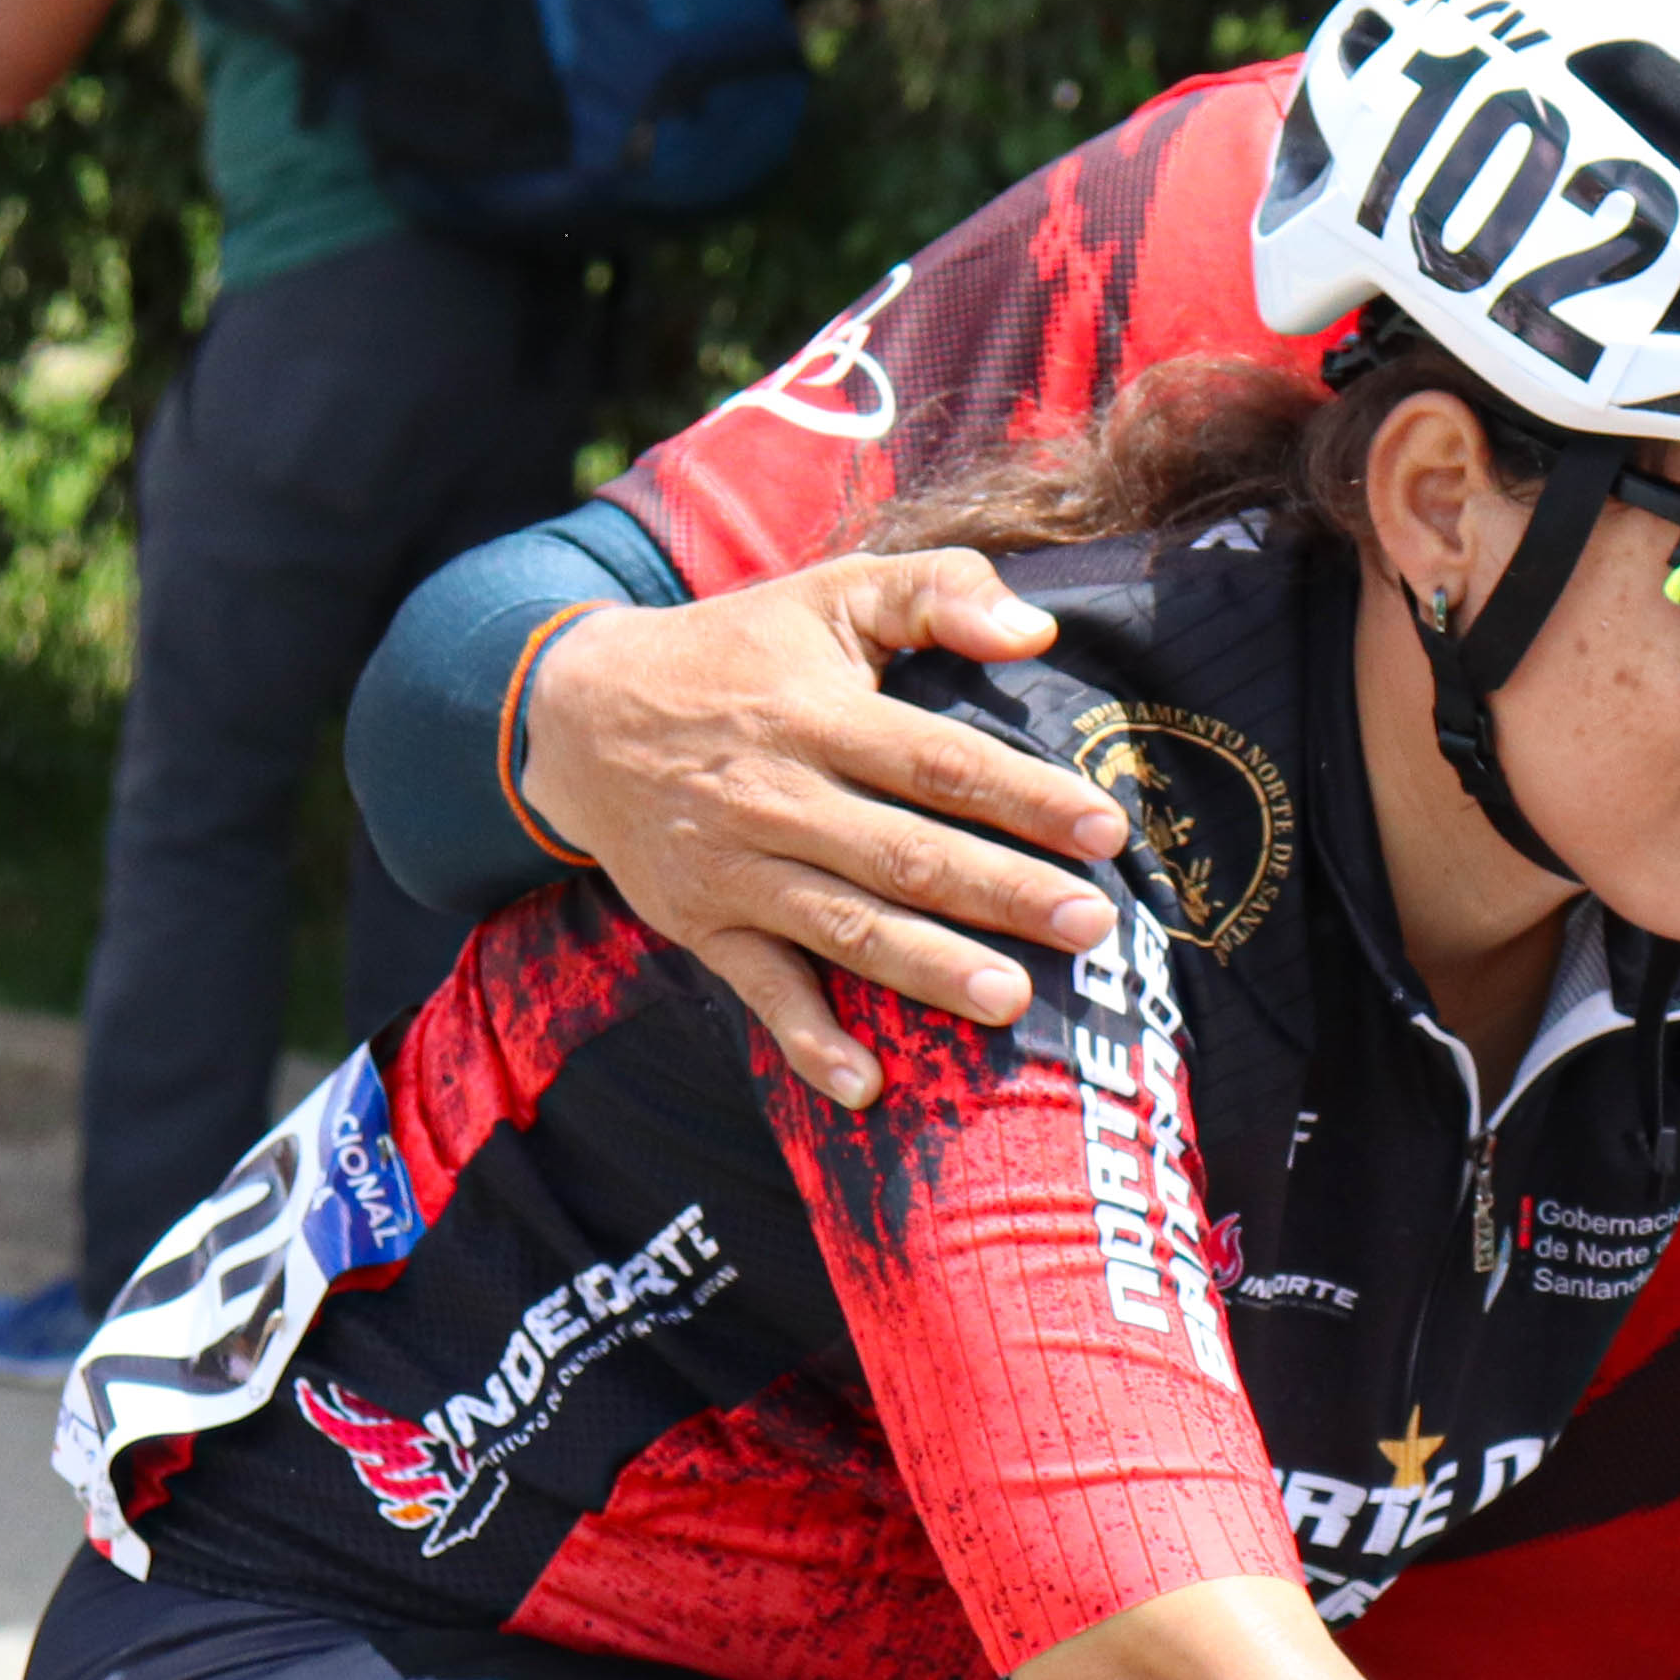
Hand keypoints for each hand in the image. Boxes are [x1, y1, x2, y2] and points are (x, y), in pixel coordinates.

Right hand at [514, 552, 1123, 1105]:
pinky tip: (867, 1087)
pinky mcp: (702, 924)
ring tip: (1012, 1003)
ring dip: (927, 969)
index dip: (1023, 796)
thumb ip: (936, 592)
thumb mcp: (827, 595)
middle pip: (905, 854)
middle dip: (1002, 893)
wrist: (574, 713)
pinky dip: (807, 1042)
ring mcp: (736, 869)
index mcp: (818, 717)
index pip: (938, 761)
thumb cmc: (735, 652)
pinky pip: (760, 990)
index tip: (1105, 828)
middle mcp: (777, 798)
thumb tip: (1036, 627)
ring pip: (845, 927)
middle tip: (1091, 926)